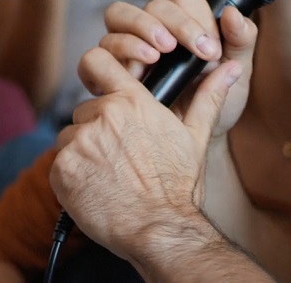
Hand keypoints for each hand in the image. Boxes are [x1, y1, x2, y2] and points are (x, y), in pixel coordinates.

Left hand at [48, 0, 255, 260]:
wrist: (160, 229)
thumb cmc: (178, 187)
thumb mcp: (195, 137)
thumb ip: (208, 97)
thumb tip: (231, 68)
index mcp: (133, 102)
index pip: (98, 61)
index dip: (95, 69)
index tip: (98, 82)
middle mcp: (103, 115)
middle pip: (85, 111)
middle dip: (96, 129)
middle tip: (118, 156)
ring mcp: (80, 142)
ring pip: (70, 138)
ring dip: (83, 152)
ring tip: (109, 175)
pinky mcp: (63, 168)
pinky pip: (60, 164)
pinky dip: (72, 175)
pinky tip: (95, 188)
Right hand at [99, 0, 256, 136]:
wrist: (192, 140)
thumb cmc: (212, 103)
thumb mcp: (236, 75)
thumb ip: (241, 41)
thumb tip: (232, 13)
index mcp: (183, 24)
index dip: (196, 17)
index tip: (211, 48)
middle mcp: (152, 30)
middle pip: (151, 3)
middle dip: (172, 22)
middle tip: (191, 49)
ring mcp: (127, 47)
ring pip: (118, 16)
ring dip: (140, 30)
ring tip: (159, 55)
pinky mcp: (107, 71)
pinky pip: (97, 52)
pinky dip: (117, 56)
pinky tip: (137, 73)